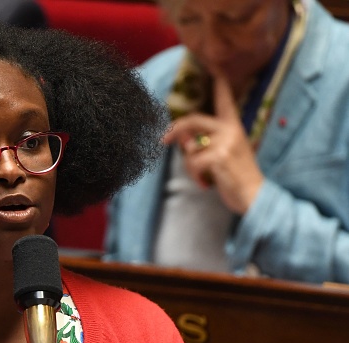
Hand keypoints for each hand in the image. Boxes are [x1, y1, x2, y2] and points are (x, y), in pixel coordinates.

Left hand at [163, 73, 263, 213]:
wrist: (255, 196)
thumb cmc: (237, 177)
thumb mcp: (224, 155)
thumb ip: (205, 144)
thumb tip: (183, 140)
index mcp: (234, 127)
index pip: (225, 101)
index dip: (220, 86)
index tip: (214, 68)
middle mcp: (231, 130)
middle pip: (194, 120)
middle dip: (175, 129)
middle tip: (163, 140)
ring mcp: (225, 142)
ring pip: (191, 149)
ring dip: (191, 166)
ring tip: (203, 176)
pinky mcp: (220, 156)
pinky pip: (193, 162)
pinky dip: (195, 176)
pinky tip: (206, 184)